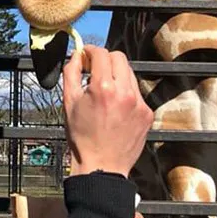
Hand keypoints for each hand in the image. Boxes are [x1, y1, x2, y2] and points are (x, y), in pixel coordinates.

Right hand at [62, 45, 152, 178]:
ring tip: (105, 90)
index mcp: (103, 88)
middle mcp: (125, 92)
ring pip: (129, 73)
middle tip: (95, 69)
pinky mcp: (147, 113)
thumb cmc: (82, 137)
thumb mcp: (69, 103)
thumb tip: (76, 55)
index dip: (90, 51)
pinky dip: (125, 92)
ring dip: (116, 75)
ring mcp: (139, 103)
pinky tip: (115, 106)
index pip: (101, 53)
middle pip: (119, 58)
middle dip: (105, 59)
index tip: (85, 56)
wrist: (102, 166)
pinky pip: (136, 92)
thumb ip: (71, 73)